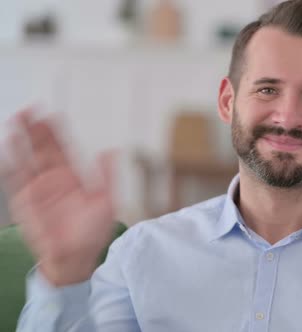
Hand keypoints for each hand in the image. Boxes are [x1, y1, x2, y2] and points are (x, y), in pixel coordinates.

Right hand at [0, 109, 115, 286]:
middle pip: (42, 149)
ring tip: (15, 121)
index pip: (63, 148)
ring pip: (27, 160)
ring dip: (20, 142)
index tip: (50, 114)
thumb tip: (112, 150)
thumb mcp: (108, 202)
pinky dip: (11, 166)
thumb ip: (109, 175)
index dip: (56, 131)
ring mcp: (38, 190)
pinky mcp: (26, 204)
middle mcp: (54, 180)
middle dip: (35, 130)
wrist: (77, 258)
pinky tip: (7, 150)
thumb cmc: (93, 233)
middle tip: (28, 109)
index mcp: (73, 177)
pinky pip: (16, 181)